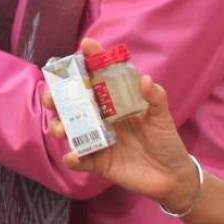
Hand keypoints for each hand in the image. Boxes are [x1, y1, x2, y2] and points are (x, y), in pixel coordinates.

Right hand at [45, 38, 197, 208]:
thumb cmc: (166, 141)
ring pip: (69, 128)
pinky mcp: (97, 162)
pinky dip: (72, 158)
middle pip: (73, 102)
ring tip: (59, 129)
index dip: (92, 59)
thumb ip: (155, 97)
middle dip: (57, 97)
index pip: (100, 76)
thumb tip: (145, 79)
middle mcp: (101, 117)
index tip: (85, 45)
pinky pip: (79, 159)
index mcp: (115, 102)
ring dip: (58, 126)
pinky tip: (73, 156)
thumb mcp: (162, 117)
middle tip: (51, 97)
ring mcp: (97, 139)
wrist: (171, 177)